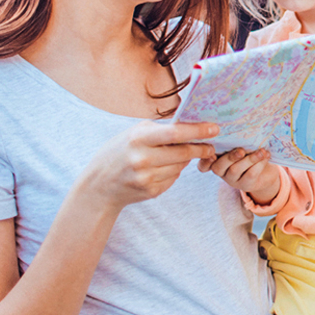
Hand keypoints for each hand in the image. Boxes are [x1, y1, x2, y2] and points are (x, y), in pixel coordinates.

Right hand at [79, 120, 217, 210]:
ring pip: (180, 166)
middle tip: (211, 145)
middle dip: (201, 148)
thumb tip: (192, 122)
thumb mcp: (134, 133)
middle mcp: (143, 159)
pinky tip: (161, 168)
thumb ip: (160, 129)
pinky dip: (173, 172)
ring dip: (185, 160)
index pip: (176, 133)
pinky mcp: (151, 191)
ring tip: (177, 155)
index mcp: (139, 139)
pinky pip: (173, 178)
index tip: (215, 128)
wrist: (99, 185)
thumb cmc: (119, 152)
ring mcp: (147, 177)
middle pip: (184, 152)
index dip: (198, 130)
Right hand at [202, 147, 280, 204]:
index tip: (211, 154)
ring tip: (261, 152)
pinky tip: (266, 156)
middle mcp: (221, 171)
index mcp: (216, 159)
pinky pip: (250, 175)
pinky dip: (259, 164)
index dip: (204, 161)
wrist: (266, 169)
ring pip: (235, 170)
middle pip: (218, 167)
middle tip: (242, 150)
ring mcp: (232, 180)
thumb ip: (236, 140)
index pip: (203, 165)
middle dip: (230, 157)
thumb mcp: (240, 144)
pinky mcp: (245, 185)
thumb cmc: (249, 151)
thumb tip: (241, 127)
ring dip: (249, 160)